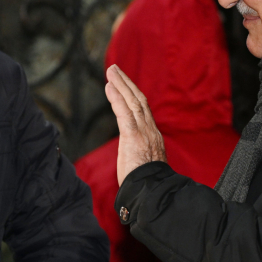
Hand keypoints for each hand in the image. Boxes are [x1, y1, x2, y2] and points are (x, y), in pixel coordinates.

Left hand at [104, 65, 166, 184]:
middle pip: (139, 100)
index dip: (133, 96)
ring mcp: (143, 132)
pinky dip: (116, 97)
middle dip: (127, 83)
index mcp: (153, 137)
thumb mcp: (144, 165)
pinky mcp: (133, 136)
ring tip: (111, 71)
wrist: (153, 192)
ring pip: (133, 101)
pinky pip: (124, 112)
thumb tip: (133, 157)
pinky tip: (109, 87)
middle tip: (115, 69)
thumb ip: (139, 155)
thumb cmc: (147, 184)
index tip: (125, 85)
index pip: (144, 111)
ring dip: (121, 84)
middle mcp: (150, 131)